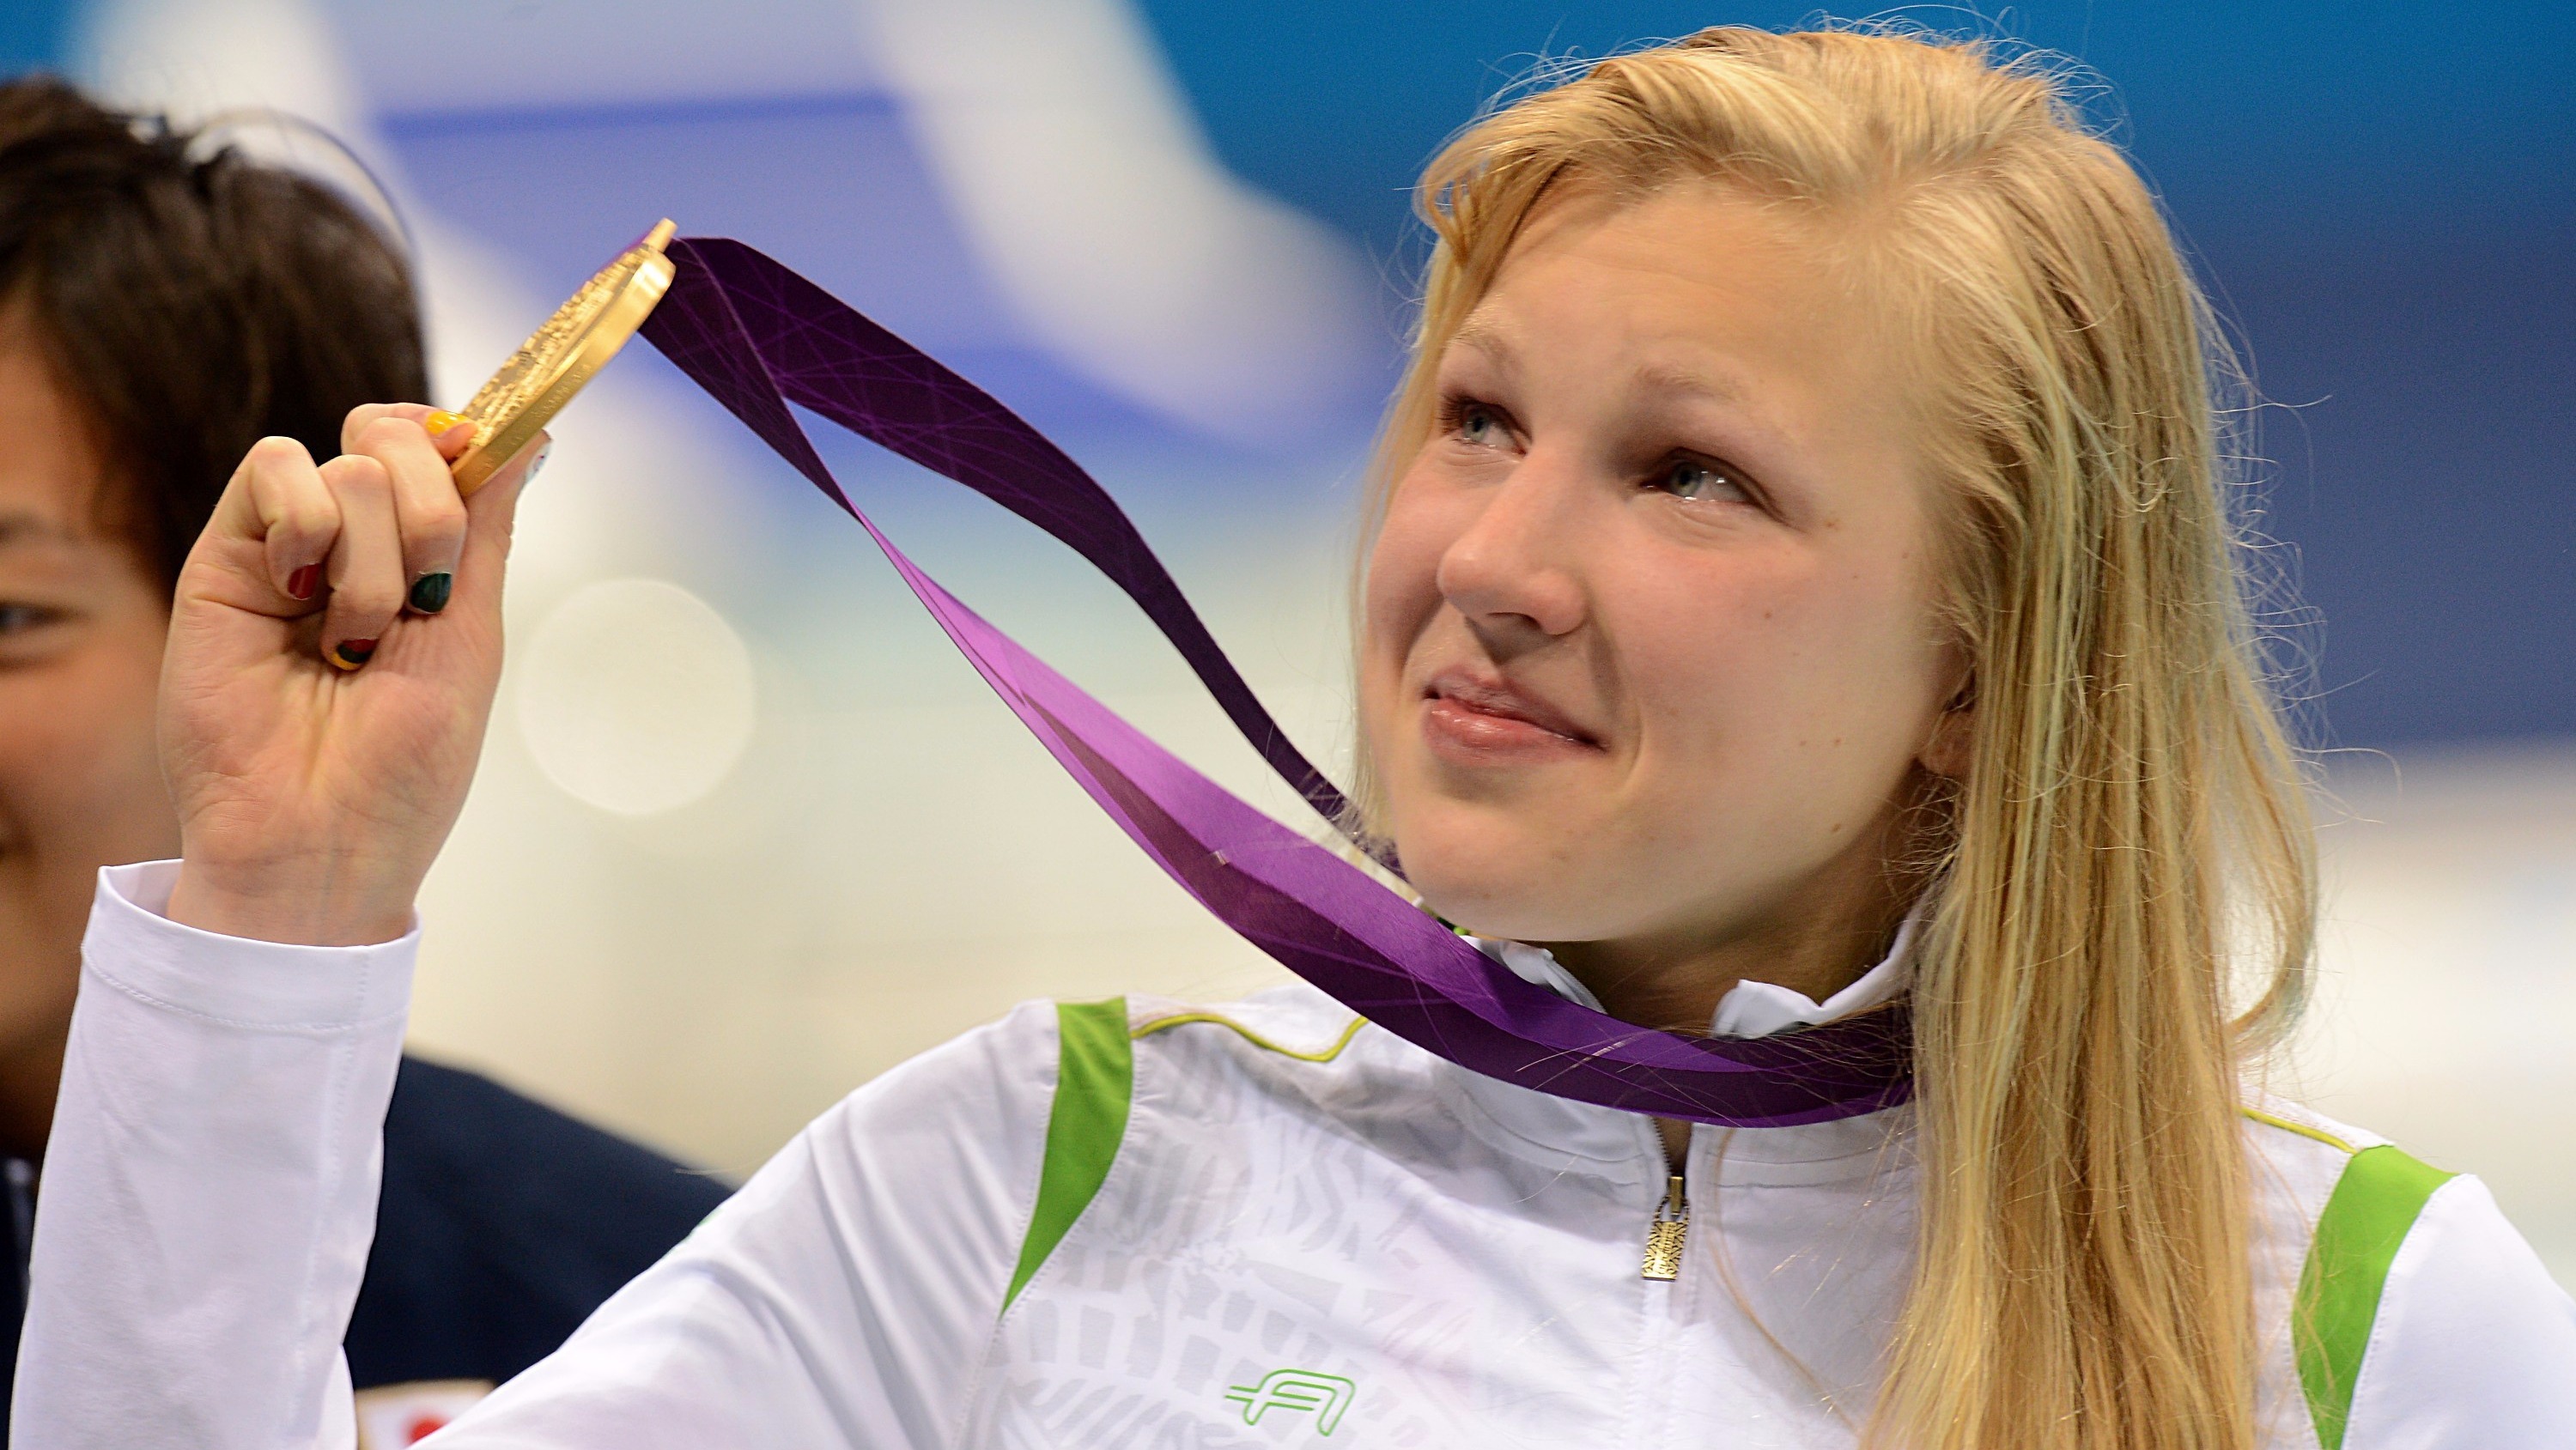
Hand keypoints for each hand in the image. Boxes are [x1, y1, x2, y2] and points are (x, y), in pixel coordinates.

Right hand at [159, 406, 545, 945]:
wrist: (320, 843)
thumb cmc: (403, 768)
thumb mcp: (470, 637)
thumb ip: (485, 531)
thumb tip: (529, 434)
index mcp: (422, 566)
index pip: (442, 452)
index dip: (464, 446)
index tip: (485, 466)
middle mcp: (356, 548)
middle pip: (399, 440)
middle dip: (433, 508)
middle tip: (425, 595)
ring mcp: (290, 550)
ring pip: (351, 462)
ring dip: (375, 557)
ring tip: (355, 641)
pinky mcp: (224, 558)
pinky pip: (272, 467)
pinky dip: (307, 523)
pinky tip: (303, 597)